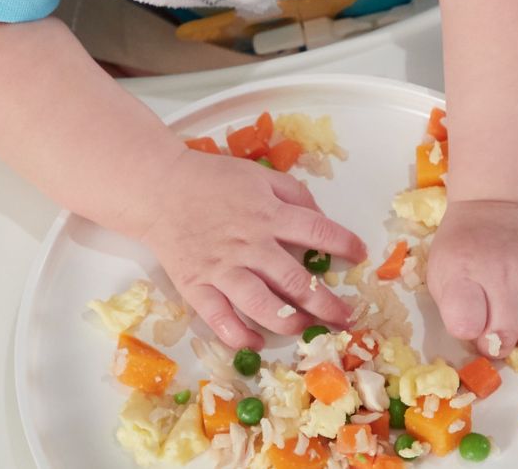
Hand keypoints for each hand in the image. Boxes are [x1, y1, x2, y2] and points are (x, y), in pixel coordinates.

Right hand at [136, 149, 368, 349]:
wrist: (158, 189)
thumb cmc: (211, 180)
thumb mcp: (259, 176)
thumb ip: (294, 194)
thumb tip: (321, 219)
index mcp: (268, 214)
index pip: (318, 232)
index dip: (345, 244)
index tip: (359, 255)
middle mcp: (250, 244)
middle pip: (296, 280)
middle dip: (327, 303)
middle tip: (345, 317)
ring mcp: (223, 268)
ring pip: (263, 304)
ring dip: (290, 322)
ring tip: (306, 329)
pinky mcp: (197, 286)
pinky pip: (220, 318)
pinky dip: (239, 334)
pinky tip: (255, 342)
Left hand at [425, 199, 517, 353]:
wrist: (497, 206)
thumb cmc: (465, 246)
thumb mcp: (440, 271)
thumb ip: (451, 307)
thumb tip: (473, 338)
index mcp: (463, 272)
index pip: (466, 322)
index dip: (467, 333)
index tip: (468, 327)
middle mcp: (502, 272)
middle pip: (505, 334)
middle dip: (496, 344)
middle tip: (492, 334)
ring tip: (516, 325)